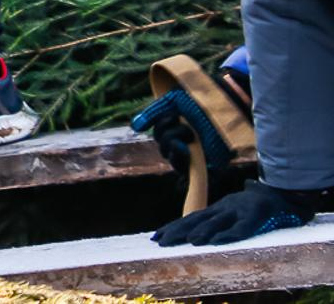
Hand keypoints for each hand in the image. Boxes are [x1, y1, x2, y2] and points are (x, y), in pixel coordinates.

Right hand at [134, 89, 244, 175]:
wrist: (228, 104)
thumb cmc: (202, 101)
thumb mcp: (173, 102)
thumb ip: (154, 113)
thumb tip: (135, 126)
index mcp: (175, 130)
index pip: (161, 137)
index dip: (162, 129)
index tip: (173, 117)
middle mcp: (185, 144)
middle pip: (166, 151)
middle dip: (170, 139)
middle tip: (187, 129)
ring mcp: (198, 156)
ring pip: (177, 164)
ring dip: (178, 154)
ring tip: (188, 143)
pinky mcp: (211, 167)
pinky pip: (196, 178)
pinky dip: (189, 177)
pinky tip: (187, 167)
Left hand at [155, 180, 324, 245]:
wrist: (279, 193)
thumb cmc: (253, 204)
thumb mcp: (231, 210)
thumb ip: (216, 218)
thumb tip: (197, 230)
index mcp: (216, 209)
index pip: (190, 218)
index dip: (173, 227)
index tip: (156, 236)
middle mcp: (222, 209)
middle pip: (196, 220)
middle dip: (177, 231)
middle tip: (160, 241)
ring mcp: (237, 211)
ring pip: (215, 223)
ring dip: (201, 232)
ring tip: (188, 241)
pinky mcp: (254, 217)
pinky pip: (240, 228)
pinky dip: (228, 234)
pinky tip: (216, 241)